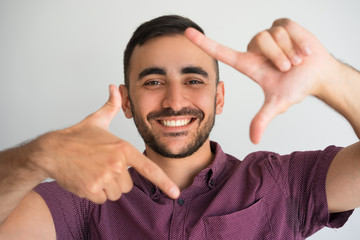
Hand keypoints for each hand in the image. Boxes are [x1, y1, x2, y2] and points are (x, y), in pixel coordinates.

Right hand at [33, 85, 179, 202]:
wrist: (51, 151)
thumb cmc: (76, 137)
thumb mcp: (97, 120)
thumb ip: (111, 106)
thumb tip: (114, 87)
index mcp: (123, 148)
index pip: (148, 168)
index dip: (164, 182)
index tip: (175, 193)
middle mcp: (117, 164)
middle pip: (128, 185)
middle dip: (117, 180)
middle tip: (102, 167)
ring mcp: (104, 177)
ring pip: (116, 194)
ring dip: (106, 188)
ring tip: (94, 172)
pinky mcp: (92, 189)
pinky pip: (102, 199)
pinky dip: (95, 193)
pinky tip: (86, 180)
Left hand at [185, 19, 337, 143]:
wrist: (318, 74)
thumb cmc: (296, 87)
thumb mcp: (278, 104)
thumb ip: (262, 119)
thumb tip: (253, 140)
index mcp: (248, 64)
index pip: (221, 51)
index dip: (204, 43)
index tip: (187, 33)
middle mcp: (254, 48)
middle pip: (260, 41)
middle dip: (279, 57)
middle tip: (289, 68)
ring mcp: (268, 34)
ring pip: (274, 35)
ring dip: (290, 50)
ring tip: (297, 59)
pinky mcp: (282, 24)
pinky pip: (286, 28)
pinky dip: (299, 42)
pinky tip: (304, 50)